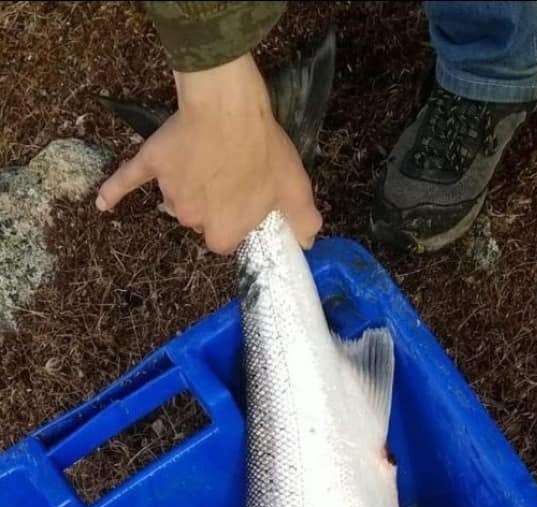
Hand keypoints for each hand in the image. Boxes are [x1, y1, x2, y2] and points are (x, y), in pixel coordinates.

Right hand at [95, 54, 321, 253]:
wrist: (228, 106)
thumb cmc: (262, 150)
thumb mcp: (295, 189)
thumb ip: (304, 222)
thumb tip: (307, 243)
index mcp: (222, 232)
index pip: (225, 240)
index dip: (236, 220)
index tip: (246, 201)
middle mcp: (192, 218)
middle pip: (200, 219)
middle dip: (214, 202)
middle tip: (232, 173)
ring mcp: (169, 191)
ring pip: (177, 198)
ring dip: (190, 185)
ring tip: (211, 158)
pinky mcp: (153, 164)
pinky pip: (128, 180)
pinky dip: (114, 192)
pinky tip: (102, 203)